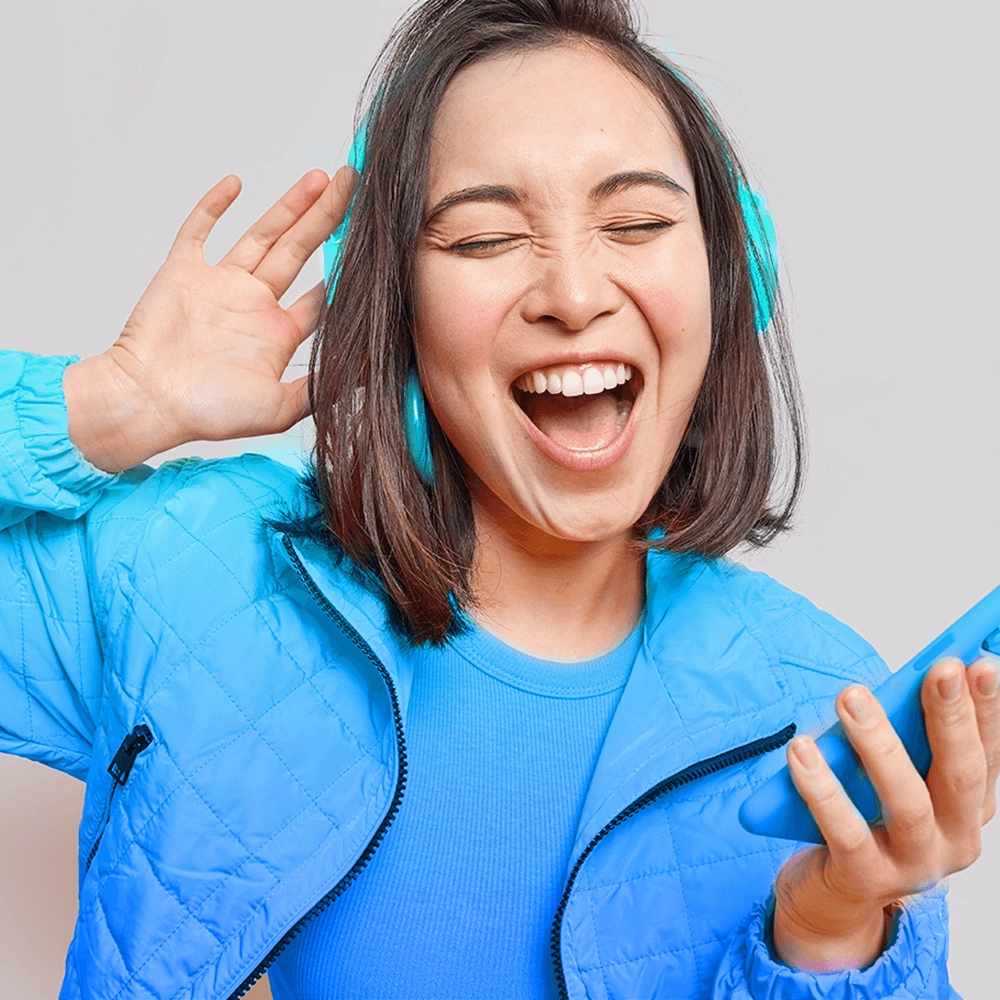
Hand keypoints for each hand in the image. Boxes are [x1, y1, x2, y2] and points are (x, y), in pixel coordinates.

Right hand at [64, 166, 356, 470]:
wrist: (147, 402)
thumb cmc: (208, 412)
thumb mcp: (280, 409)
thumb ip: (321, 388)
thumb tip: (367, 376)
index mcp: (278, 334)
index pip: (322, 295)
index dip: (347, 270)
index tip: (374, 245)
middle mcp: (253, 304)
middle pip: (299, 251)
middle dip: (327, 218)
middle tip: (354, 186)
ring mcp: (219, 285)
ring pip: (262, 235)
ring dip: (289, 206)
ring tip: (320, 178)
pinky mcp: (183, 272)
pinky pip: (198, 231)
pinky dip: (214, 206)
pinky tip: (236, 183)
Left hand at [772, 656, 999, 970]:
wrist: (831, 898)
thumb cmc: (866, 820)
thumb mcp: (890, 778)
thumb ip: (900, 741)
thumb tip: (889, 686)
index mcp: (967, 810)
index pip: (988, 754)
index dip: (988, 710)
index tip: (981, 664)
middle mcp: (952, 840)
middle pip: (959, 775)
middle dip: (952, 717)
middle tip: (939, 667)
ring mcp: (912, 865)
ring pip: (906, 802)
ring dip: (879, 744)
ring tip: (850, 697)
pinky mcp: (864, 879)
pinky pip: (845, 832)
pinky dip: (823, 789)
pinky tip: (802, 750)